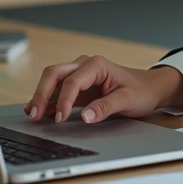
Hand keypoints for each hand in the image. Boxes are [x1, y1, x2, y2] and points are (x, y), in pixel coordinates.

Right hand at [24, 54, 182, 123]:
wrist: (150, 87)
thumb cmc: (141, 90)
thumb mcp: (128, 100)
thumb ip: (106, 107)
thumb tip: (85, 117)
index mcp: (96, 65)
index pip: (72, 81)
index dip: (63, 100)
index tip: (60, 119)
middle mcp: (85, 65)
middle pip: (55, 74)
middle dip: (42, 92)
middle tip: (34, 114)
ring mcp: (80, 75)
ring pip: (53, 80)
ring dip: (41, 96)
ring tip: (32, 114)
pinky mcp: (79, 87)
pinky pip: (58, 91)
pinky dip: (48, 101)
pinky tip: (40, 112)